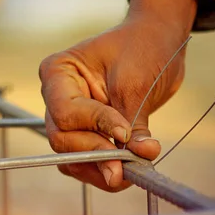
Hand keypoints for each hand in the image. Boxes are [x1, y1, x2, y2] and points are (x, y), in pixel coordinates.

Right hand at [40, 0, 196, 191]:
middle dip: (96, 155)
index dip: (95, 127)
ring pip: (72, 158)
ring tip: (132, 172)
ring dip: (101, 169)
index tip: (126, 134)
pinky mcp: (88, 134)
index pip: (66, 112)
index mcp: (59, 72)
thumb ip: (133, 124)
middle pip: (63, 139)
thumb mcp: (137, 83)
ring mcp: (71, 119)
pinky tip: (129, 171)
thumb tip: (139, 159)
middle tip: (125, 168)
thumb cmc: (144, 47)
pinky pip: (87, 163)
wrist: (158, 42)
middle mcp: (57, 97)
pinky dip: (107, 170)